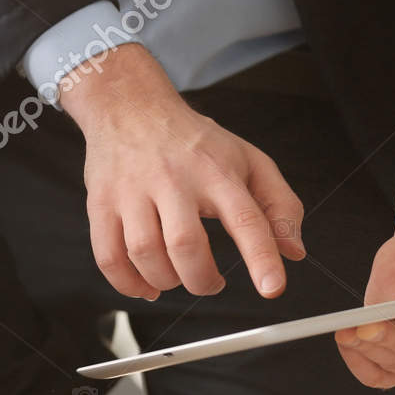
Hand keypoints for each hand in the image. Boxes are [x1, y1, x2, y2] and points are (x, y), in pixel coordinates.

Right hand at [58, 44, 305, 299]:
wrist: (130, 106)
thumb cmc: (195, 142)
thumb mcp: (248, 160)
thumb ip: (279, 205)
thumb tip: (294, 252)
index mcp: (217, 171)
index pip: (245, 217)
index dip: (261, 257)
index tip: (272, 288)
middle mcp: (174, 179)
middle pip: (185, 244)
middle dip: (202, 280)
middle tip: (211, 282)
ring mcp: (132, 190)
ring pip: (144, 253)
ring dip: (166, 280)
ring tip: (178, 277)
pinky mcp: (101, 202)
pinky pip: (108, 256)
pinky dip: (127, 284)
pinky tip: (146, 285)